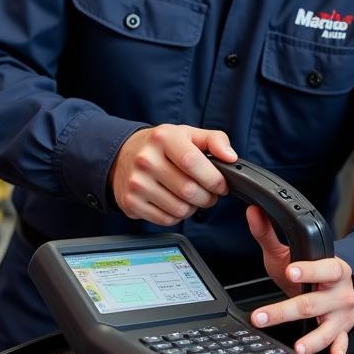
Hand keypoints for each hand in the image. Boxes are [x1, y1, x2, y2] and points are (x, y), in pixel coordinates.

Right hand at [110, 125, 235, 224]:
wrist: (122, 156)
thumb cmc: (161, 146)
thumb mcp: (187, 133)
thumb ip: (214, 140)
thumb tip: (231, 157)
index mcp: (163, 138)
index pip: (193, 162)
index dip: (213, 178)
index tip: (222, 184)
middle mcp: (146, 159)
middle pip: (189, 190)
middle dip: (208, 197)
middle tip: (210, 193)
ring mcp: (137, 183)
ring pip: (180, 209)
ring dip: (194, 208)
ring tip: (193, 197)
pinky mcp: (131, 203)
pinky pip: (166, 219)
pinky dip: (178, 215)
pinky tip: (176, 202)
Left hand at [246, 205, 353, 353]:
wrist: (339, 287)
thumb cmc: (313, 272)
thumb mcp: (292, 254)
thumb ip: (270, 235)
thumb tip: (253, 213)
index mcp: (335, 269)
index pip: (324, 268)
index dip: (308, 270)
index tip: (291, 271)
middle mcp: (342, 293)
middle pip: (313, 303)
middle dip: (286, 311)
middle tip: (263, 316)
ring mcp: (343, 315)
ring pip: (327, 328)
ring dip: (314, 339)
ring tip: (298, 346)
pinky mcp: (342, 332)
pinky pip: (341, 343)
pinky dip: (339, 351)